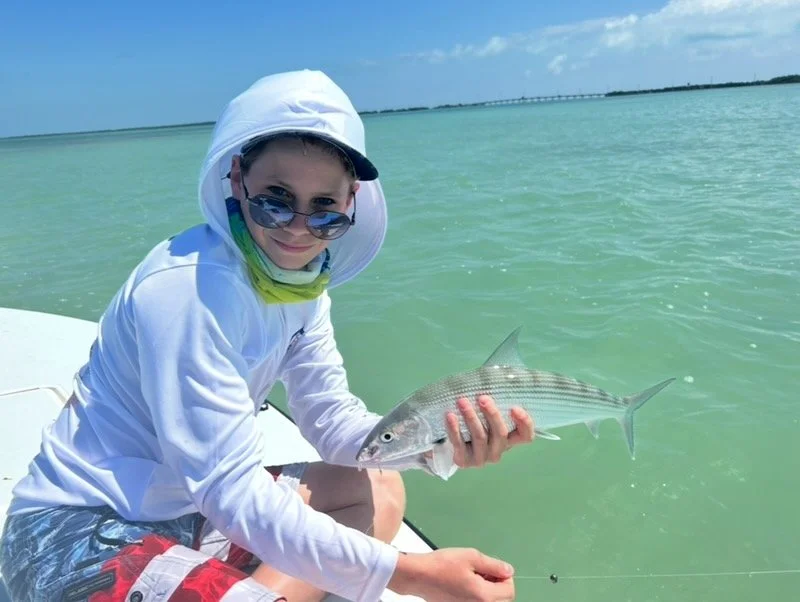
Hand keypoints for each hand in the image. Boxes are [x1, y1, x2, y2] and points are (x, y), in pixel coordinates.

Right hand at [388, 547, 514, 601]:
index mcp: (484, 596)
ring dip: (487, 590)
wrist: (418, 576)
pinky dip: (476, 595)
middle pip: (502, 600)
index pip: (509, 590)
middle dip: (497, 585)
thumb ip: (494, 565)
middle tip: (482, 571)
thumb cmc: (441, 565)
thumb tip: (508, 571)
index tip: (492, 568)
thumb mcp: (471, 557)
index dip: (504, 576)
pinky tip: (464, 584)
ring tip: (471, 576)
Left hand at [447, 395, 533, 467]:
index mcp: (508, 440)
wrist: (449, 446)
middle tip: (482, 398)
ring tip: (462, 401)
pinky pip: (459, 444)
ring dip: (471, 417)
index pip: (525, 436)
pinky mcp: (464, 461)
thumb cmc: (473, 425)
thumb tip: (488, 379)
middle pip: (501, 434)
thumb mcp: (486, 417)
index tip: (515, 407)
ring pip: (480, 437)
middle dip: (492, 414)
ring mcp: (481, 458)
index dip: (524, 423)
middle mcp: (498, 450)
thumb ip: (492, 405)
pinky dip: (454, 428)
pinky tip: (450, 416)